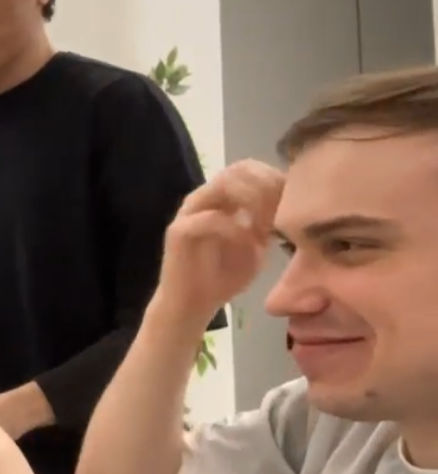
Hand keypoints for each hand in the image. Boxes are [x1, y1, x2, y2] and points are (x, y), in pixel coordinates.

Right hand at [158, 160, 284, 322]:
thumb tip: (291, 205)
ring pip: (223, 186)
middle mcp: (203, 198)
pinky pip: (211, 218)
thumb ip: (268, 223)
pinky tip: (252, 244)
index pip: (249, 168)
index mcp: (220, 198)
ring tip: (266, 227)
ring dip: (252, 203)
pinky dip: (236, 229)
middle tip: (281, 213)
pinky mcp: (178, 231)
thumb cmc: (223, 276)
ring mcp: (189, 212)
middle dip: (266, 187)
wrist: (192, 305)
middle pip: (237, 170)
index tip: (294, 203)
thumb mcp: (256, 245)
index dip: (274, 179)